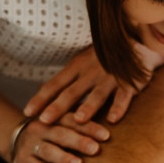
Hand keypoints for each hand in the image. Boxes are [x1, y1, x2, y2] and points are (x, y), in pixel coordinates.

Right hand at [11, 116, 109, 162]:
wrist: (15, 139)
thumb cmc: (49, 133)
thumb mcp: (62, 125)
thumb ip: (81, 125)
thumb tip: (113, 128)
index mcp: (54, 117)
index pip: (73, 120)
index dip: (89, 127)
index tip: (106, 135)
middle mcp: (41, 128)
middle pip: (61, 134)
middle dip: (79, 142)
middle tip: (95, 149)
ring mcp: (31, 144)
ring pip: (49, 151)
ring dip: (64, 158)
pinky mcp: (24, 160)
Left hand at [25, 46, 146, 126]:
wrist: (136, 41)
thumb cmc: (104, 58)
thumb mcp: (80, 63)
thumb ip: (64, 79)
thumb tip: (39, 89)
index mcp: (76, 68)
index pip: (54, 85)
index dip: (40, 98)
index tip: (27, 112)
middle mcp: (91, 73)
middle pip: (71, 92)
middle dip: (57, 106)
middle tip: (44, 121)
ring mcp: (110, 78)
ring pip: (97, 94)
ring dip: (88, 107)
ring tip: (78, 119)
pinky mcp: (129, 83)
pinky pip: (124, 96)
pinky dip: (119, 107)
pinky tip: (113, 119)